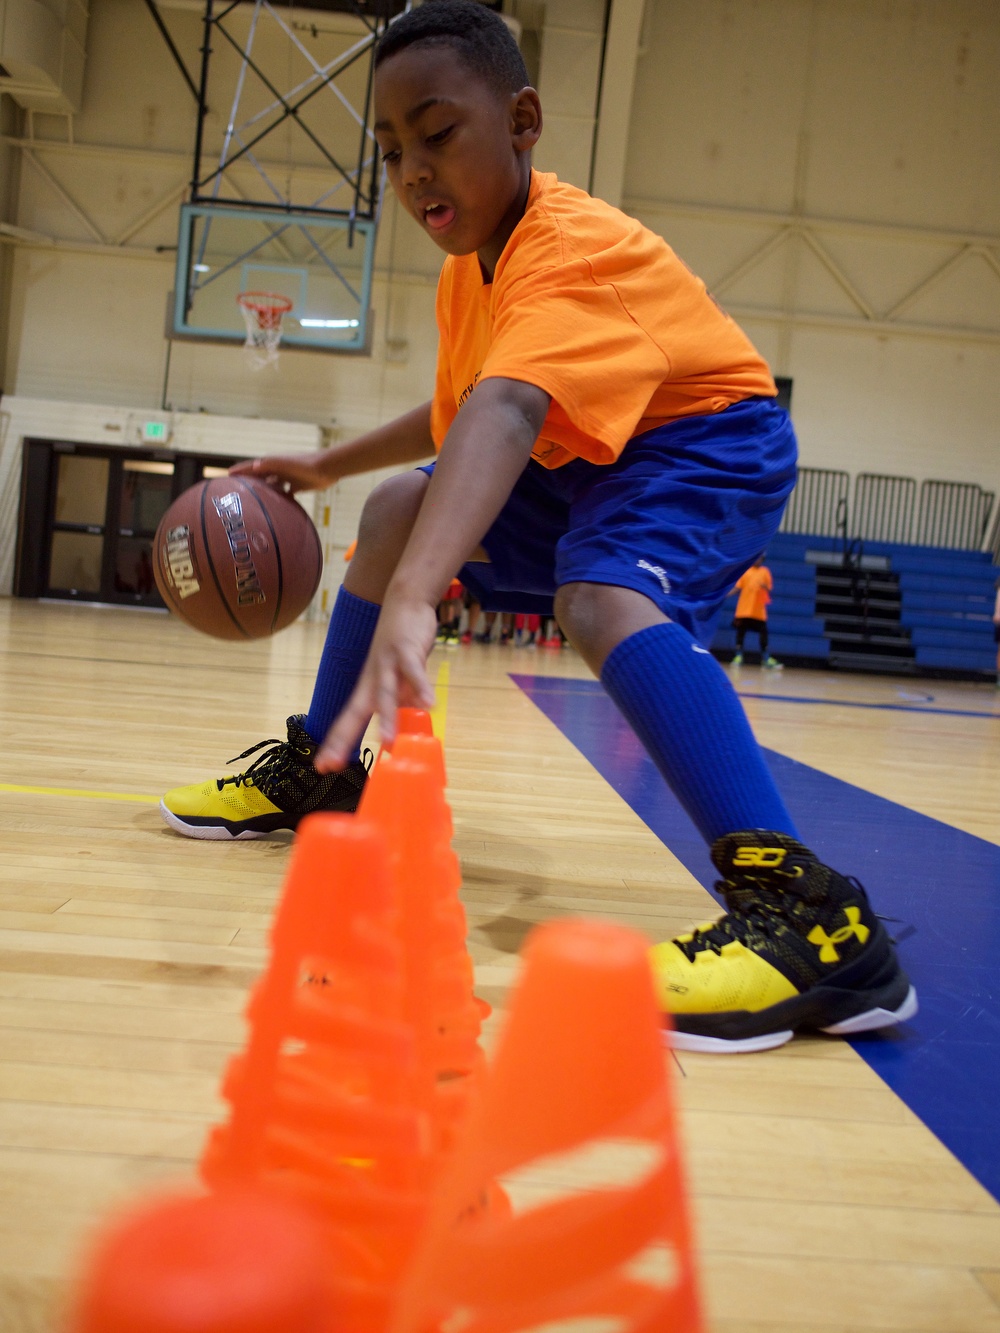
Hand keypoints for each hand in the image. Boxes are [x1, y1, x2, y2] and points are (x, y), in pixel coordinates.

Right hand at [229, 450, 335, 493]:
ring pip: (271, 486)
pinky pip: (285, 494)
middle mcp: (279, 469)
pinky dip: (279, 500)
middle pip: (259, 477)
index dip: (239, 471)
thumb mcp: (287, 464)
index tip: (226, 476)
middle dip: (248, 483)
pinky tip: (276, 509)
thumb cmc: (307, 465)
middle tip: (236, 492)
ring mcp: (288, 477)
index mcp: (273, 463)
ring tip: (252, 503)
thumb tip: (254, 466)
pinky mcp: (298, 485)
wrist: (329, 468)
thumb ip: (272, 464)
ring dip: (263, 492)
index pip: (252, 467)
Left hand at [315, 594, 437, 770]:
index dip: (335, 743)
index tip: (322, 767)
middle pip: (355, 713)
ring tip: (388, 743)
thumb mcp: (399, 679)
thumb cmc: (401, 646)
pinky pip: (415, 671)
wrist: (404, 602)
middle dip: (342, 739)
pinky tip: (429, 704)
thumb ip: (402, 701)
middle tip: (330, 764)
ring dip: (387, 719)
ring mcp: (388, 664)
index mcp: (368, 689)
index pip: (348, 721)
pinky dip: (421, 687)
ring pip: (385, 695)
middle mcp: (372, 680)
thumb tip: (407, 725)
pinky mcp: (407, 650)